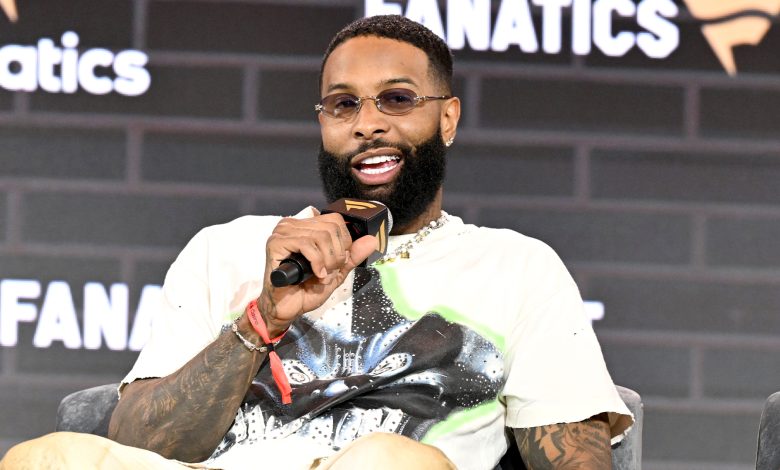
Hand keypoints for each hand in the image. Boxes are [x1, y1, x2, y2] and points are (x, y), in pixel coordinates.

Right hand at [257, 211, 376, 336]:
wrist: (288, 308)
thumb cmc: (306, 289)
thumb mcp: (336, 271)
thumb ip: (352, 255)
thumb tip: (371, 240)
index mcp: (306, 227)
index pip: (336, 220)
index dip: (343, 243)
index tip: (336, 262)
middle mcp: (293, 225)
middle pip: (331, 228)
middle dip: (336, 254)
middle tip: (328, 271)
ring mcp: (283, 232)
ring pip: (321, 235)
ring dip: (327, 260)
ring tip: (320, 274)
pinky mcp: (275, 243)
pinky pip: (306, 243)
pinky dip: (316, 261)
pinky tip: (315, 274)